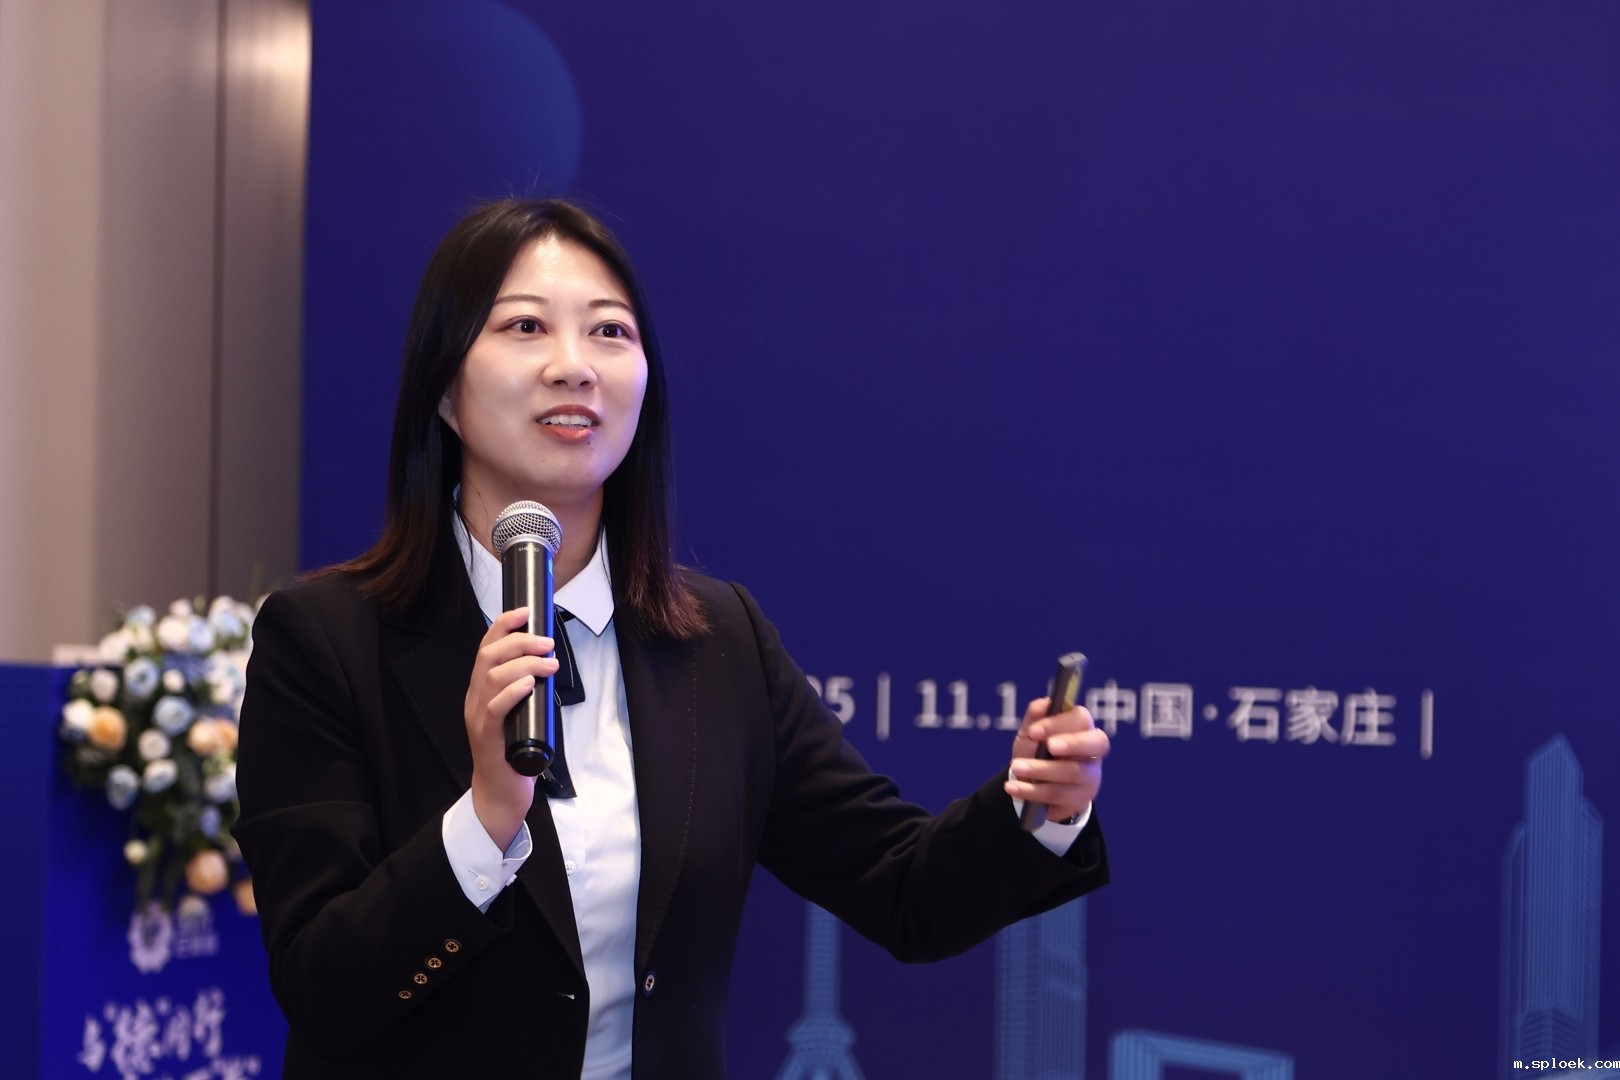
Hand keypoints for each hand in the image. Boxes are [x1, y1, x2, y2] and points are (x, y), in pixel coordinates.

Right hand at [464, 607, 557, 849]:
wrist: (500, 791)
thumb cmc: (514, 749)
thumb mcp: (521, 710)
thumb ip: (527, 688)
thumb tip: (549, 663)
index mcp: (481, 689)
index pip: (486, 647)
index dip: (503, 625)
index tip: (526, 612)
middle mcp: (475, 698)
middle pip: (488, 656)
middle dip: (519, 641)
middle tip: (547, 642)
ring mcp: (477, 717)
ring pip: (492, 677)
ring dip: (524, 664)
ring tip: (549, 664)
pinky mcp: (487, 737)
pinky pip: (494, 708)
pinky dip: (512, 691)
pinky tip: (529, 684)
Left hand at [1005, 697, 1108, 823]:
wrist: (1033, 782)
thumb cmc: (1036, 749)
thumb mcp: (1031, 732)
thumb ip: (1036, 715)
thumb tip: (1044, 704)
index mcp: (1083, 728)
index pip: (1081, 719)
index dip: (1060, 723)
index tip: (1034, 731)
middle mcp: (1093, 752)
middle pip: (1097, 744)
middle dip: (1072, 743)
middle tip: (1049, 746)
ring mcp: (1090, 778)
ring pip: (1073, 772)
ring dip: (1041, 769)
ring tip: (1016, 768)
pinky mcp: (1080, 800)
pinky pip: (1058, 796)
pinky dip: (1032, 791)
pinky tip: (1013, 788)